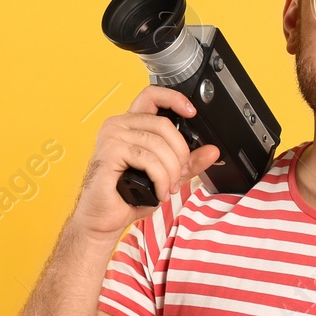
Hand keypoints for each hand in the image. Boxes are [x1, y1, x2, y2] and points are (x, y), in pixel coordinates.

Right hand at [72, 85, 220, 240]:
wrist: (103, 219)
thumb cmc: (126, 197)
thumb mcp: (166, 175)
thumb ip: (188, 162)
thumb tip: (212, 151)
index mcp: (130, 125)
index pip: (152, 96)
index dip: (174, 99)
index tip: (192, 113)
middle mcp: (118, 125)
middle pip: (163, 124)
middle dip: (180, 153)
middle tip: (179, 175)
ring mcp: (112, 136)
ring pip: (158, 144)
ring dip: (170, 171)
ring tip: (168, 188)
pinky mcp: (110, 152)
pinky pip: (147, 159)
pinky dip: (160, 178)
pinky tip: (158, 191)